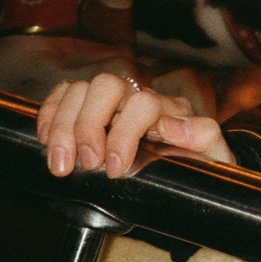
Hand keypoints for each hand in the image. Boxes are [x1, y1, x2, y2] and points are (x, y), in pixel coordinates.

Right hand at [36, 73, 235, 177]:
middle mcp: (140, 100)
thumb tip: (171, 126)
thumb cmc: (199, 167)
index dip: (124, 133)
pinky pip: (64, 95)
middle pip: (106, 86)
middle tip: (87, 164)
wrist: (188, 175)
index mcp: (171, 110)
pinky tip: (47, 140)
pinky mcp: (90, 110)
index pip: (143, 102)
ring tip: (62, 164)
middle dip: (89, 125)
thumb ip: (203, 137)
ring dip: (63, 126)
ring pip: (80, 90)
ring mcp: (113, 103)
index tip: (114, 169)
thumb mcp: (213, 157)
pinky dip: (50, 114)